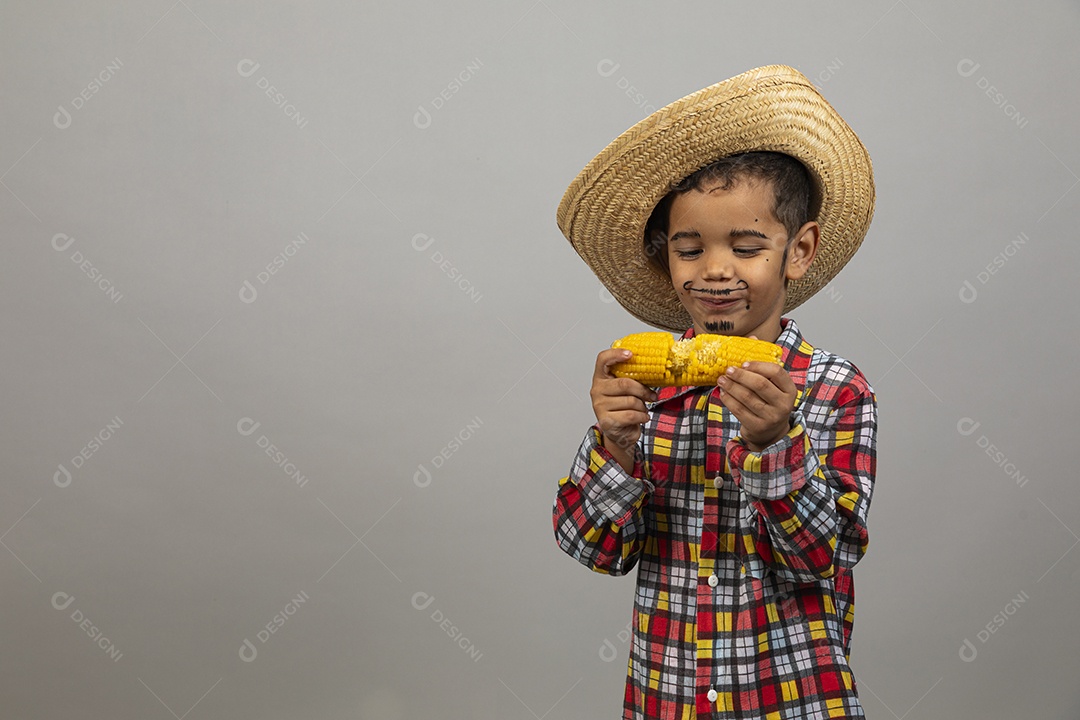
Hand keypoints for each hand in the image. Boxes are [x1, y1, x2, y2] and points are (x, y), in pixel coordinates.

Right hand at [591, 348, 656, 469]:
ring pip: (631, 401)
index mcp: (601, 378)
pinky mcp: (606, 421)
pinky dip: (642, 416)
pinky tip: (641, 417)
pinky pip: (631, 415)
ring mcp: (600, 406)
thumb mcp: (627, 391)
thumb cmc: (624, 408)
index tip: (631, 354)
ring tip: (642, 409)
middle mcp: (597, 390)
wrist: (619, 433)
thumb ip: (633, 379)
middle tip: (652, 395)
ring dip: (642, 406)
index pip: (603, 359)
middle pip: (624, 383)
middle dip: (643, 390)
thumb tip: (654, 368)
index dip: (616, 354)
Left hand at [715, 337, 795, 450]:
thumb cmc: (769, 401)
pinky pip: (740, 411)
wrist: (770, 432)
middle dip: (741, 375)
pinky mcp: (758, 427)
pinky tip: (723, 393)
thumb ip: (763, 363)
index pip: (776, 372)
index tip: (743, 362)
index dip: (759, 365)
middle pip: (760, 385)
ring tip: (721, 379)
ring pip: (748, 398)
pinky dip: (728, 400)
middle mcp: (784, 404)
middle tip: (728, 369)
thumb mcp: (772, 385)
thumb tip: (753, 337)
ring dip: (731, 386)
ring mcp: (772, 417)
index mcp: (789, 389)